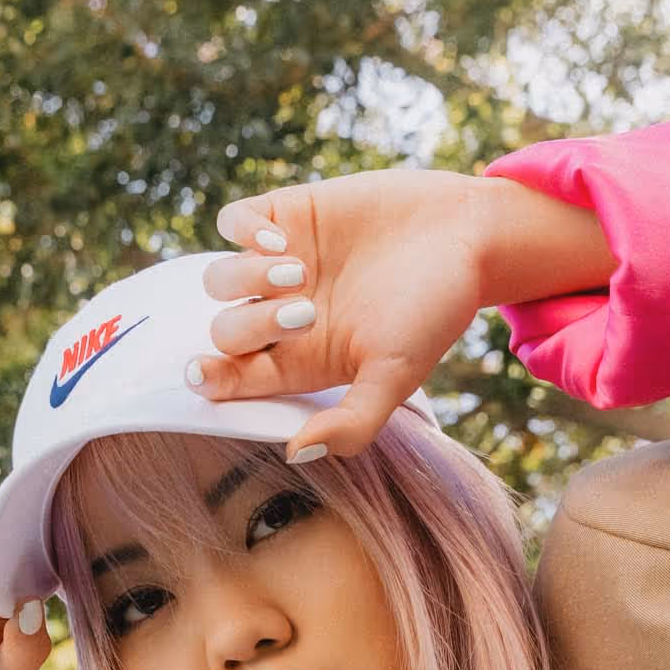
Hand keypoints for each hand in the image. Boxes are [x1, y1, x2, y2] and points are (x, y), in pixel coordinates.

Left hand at [194, 166, 492, 458]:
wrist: (465, 234)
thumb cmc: (435, 310)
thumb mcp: (396, 376)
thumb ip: (352, 422)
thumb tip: (296, 454)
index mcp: (304, 361)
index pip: (234, 380)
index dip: (209, 379)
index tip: (204, 373)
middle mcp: (285, 317)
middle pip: (225, 331)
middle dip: (252, 325)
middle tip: (305, 313)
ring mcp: (282, 264)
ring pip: (219, 279)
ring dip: (246, 278)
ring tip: (297, 270)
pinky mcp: (289, 215)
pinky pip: (233, 222)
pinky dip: (244, 232)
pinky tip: (283, 240)